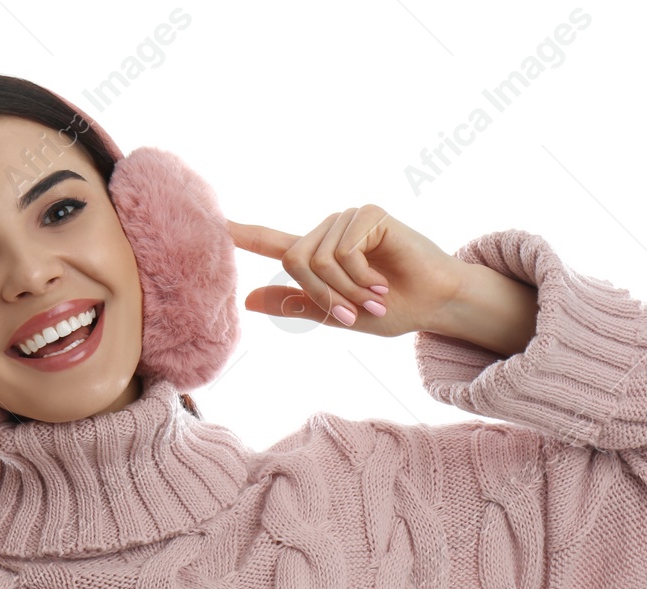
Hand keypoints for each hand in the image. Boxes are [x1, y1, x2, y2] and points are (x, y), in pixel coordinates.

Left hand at [227, 205, 464, 337]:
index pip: (271, 241)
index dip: (241, 234)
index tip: (212, 222)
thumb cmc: (391, 310)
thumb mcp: (336, 314)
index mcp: (316, 255)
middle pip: (294, 261)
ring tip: (374, 300)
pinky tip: (382, 283)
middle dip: (321, 296)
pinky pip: (343, 252)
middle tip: (351, 315)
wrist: (434, 304)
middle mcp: (328, 232)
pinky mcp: (369, 214)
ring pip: (318, 259)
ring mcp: (348, 219)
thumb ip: (296, 304)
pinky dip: (360, 278)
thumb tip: (246, 301)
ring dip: (345, 291)